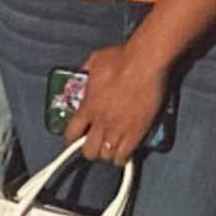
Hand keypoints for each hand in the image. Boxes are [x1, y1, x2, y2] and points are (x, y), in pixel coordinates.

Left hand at [66, 37, 171, 163]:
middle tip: (96, 145)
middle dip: (90, 150)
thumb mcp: (95, 61)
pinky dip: (123, 157)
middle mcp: (100, 121)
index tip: (76, 138)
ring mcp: (118, 129)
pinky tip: (125, 153)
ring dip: (108, 154)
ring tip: (112, 149)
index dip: (72, 139)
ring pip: (107, 156)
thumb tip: (82, 73)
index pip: (71, 133)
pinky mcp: (136, 132)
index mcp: (87, 106)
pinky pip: (125, 155)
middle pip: (88, 151)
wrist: (145, 62)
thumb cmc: (122, 58)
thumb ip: (86, 71)